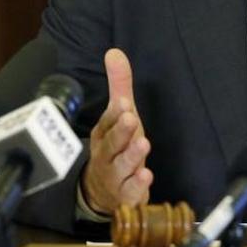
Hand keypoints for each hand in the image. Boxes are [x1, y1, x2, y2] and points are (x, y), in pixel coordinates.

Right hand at [80, 48, 153, 214]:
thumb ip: (119, 86)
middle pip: (112, 142)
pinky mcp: (125, 195)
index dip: (115, 113)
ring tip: (143, 144)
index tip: (124, 102)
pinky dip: (136, 185)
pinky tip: (146, 176)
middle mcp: (106, 153)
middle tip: (132, 119)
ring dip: (132, 156)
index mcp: (103, 132)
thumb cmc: (115, 147)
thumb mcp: (119, 116)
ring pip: (121, 166)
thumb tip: (115, 52)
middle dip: (121, 131)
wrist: (100, 192)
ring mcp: (114, 175)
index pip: (108, 120)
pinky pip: (128, 191)